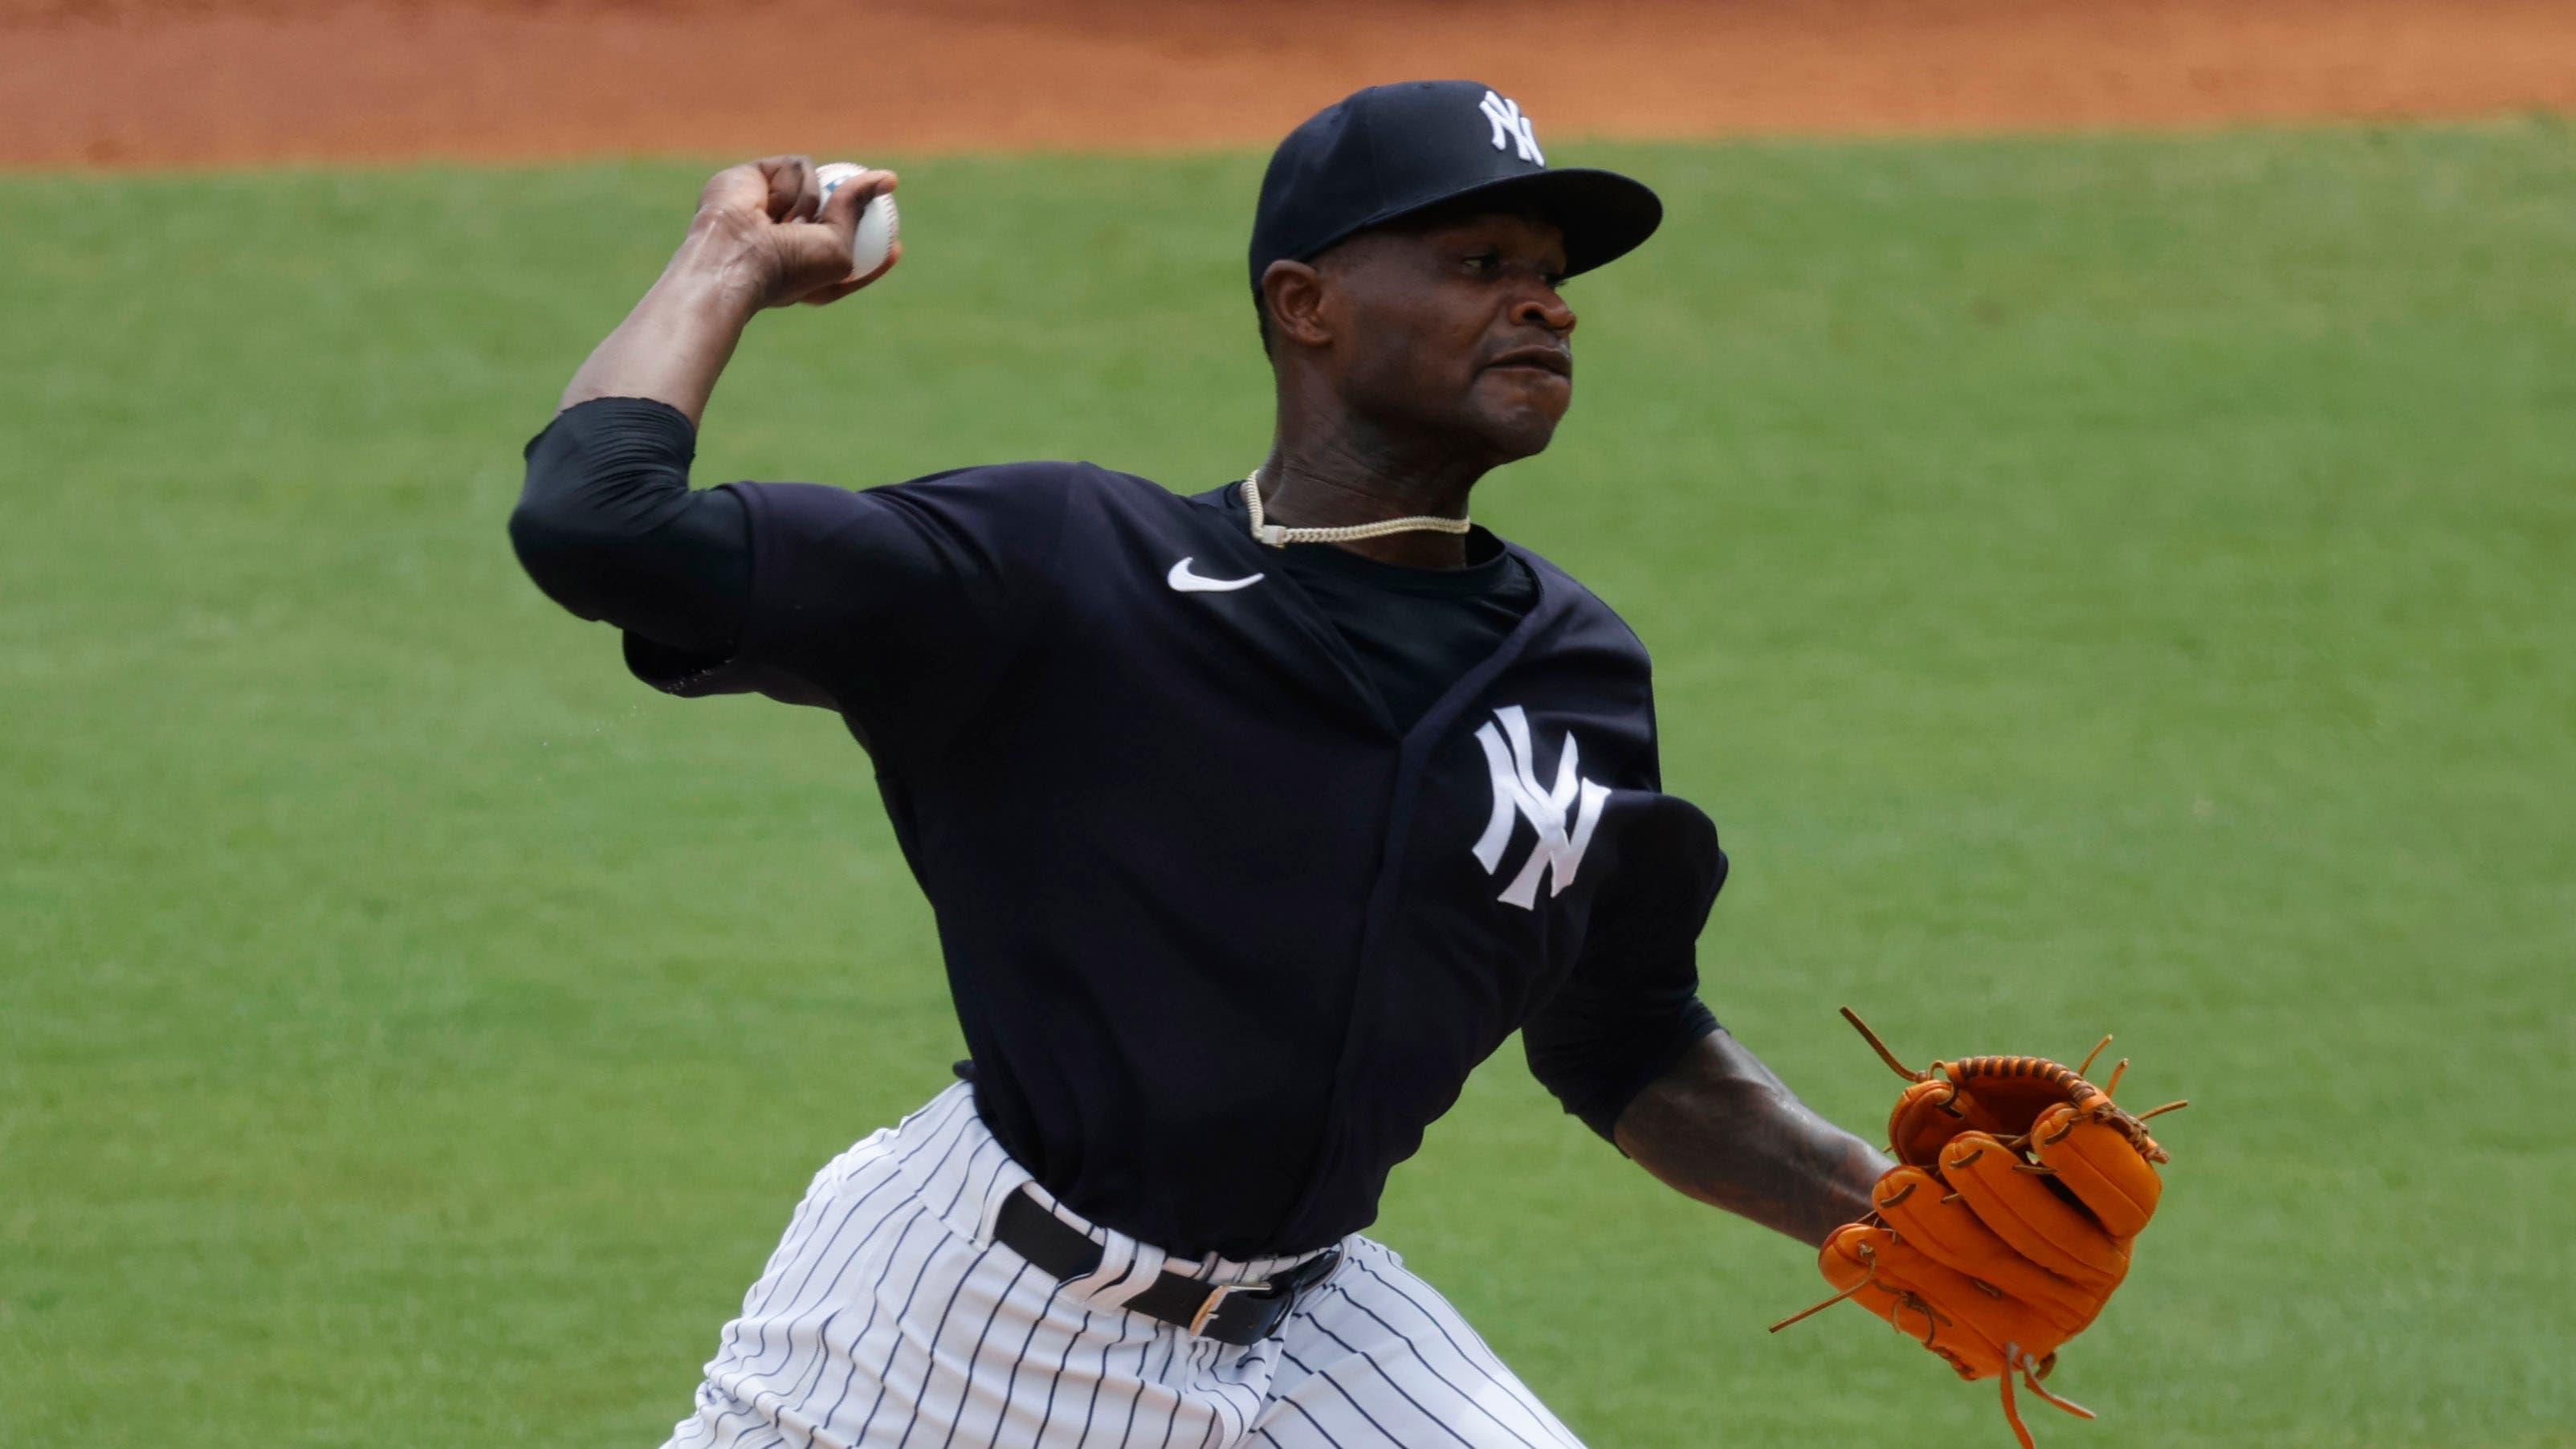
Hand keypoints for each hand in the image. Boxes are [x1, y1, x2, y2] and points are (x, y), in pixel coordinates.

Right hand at [683, 155, 900, 310]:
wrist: (735, 253)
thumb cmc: (789, 265)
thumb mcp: (839, 249)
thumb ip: (858, 211)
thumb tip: (888, 178)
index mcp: (803, 266)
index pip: (844, 255)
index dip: (873, 249)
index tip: (898, 247)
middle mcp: (785, 235)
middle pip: (831, 212)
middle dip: (853, 206)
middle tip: (887, 191)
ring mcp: (770, 203)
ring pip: (817, 182)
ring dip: (813, 201)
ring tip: (789, 223)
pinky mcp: (756, 176)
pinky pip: (797, 166)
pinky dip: (796, 184)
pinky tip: (773, 203)